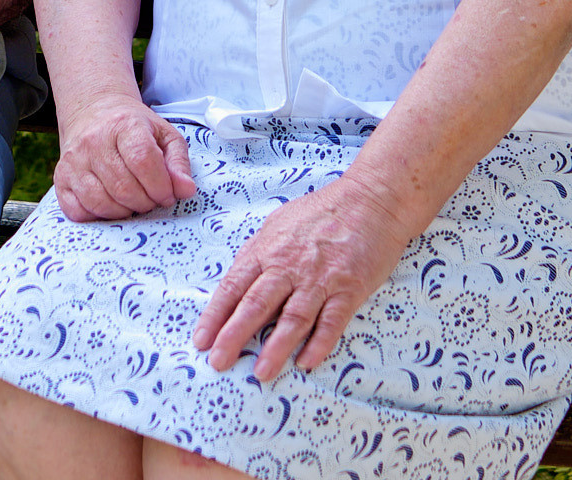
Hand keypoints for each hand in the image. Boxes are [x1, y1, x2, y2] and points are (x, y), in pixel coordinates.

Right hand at [52, 92, 195, 222]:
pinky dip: (98, 216)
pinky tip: (110, 203)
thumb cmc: (133, 127)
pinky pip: (77, 210)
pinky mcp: (61, 176)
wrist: (94, 112)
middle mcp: (94, 141)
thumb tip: (186, 190)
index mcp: (124, 125)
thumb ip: (178, 163)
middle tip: (151, 199)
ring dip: (124, 211)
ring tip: (133, 201)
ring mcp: (74, 160)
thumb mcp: (164, 135)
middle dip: (145, 202)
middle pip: (124, 187)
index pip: (143, 161)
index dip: (160, 186)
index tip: (166, 194)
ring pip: (101, 202)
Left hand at [193, 176, 409, 383]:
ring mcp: (321, 278)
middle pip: (256, 304)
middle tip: (218, 361)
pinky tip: (306, 362)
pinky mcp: (350, 288)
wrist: (371, 199)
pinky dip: (319, 342)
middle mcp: (290, 265)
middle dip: (234, 335)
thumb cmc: (322, 212)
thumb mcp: (279, 225)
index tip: (201, 340)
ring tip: (261, 372)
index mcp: (268, 250)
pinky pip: (332, 320)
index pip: (234, 286)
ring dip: (276, 347)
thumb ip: (258, 254)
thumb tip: (237, 283)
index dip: (215, 315)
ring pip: (293, 317)